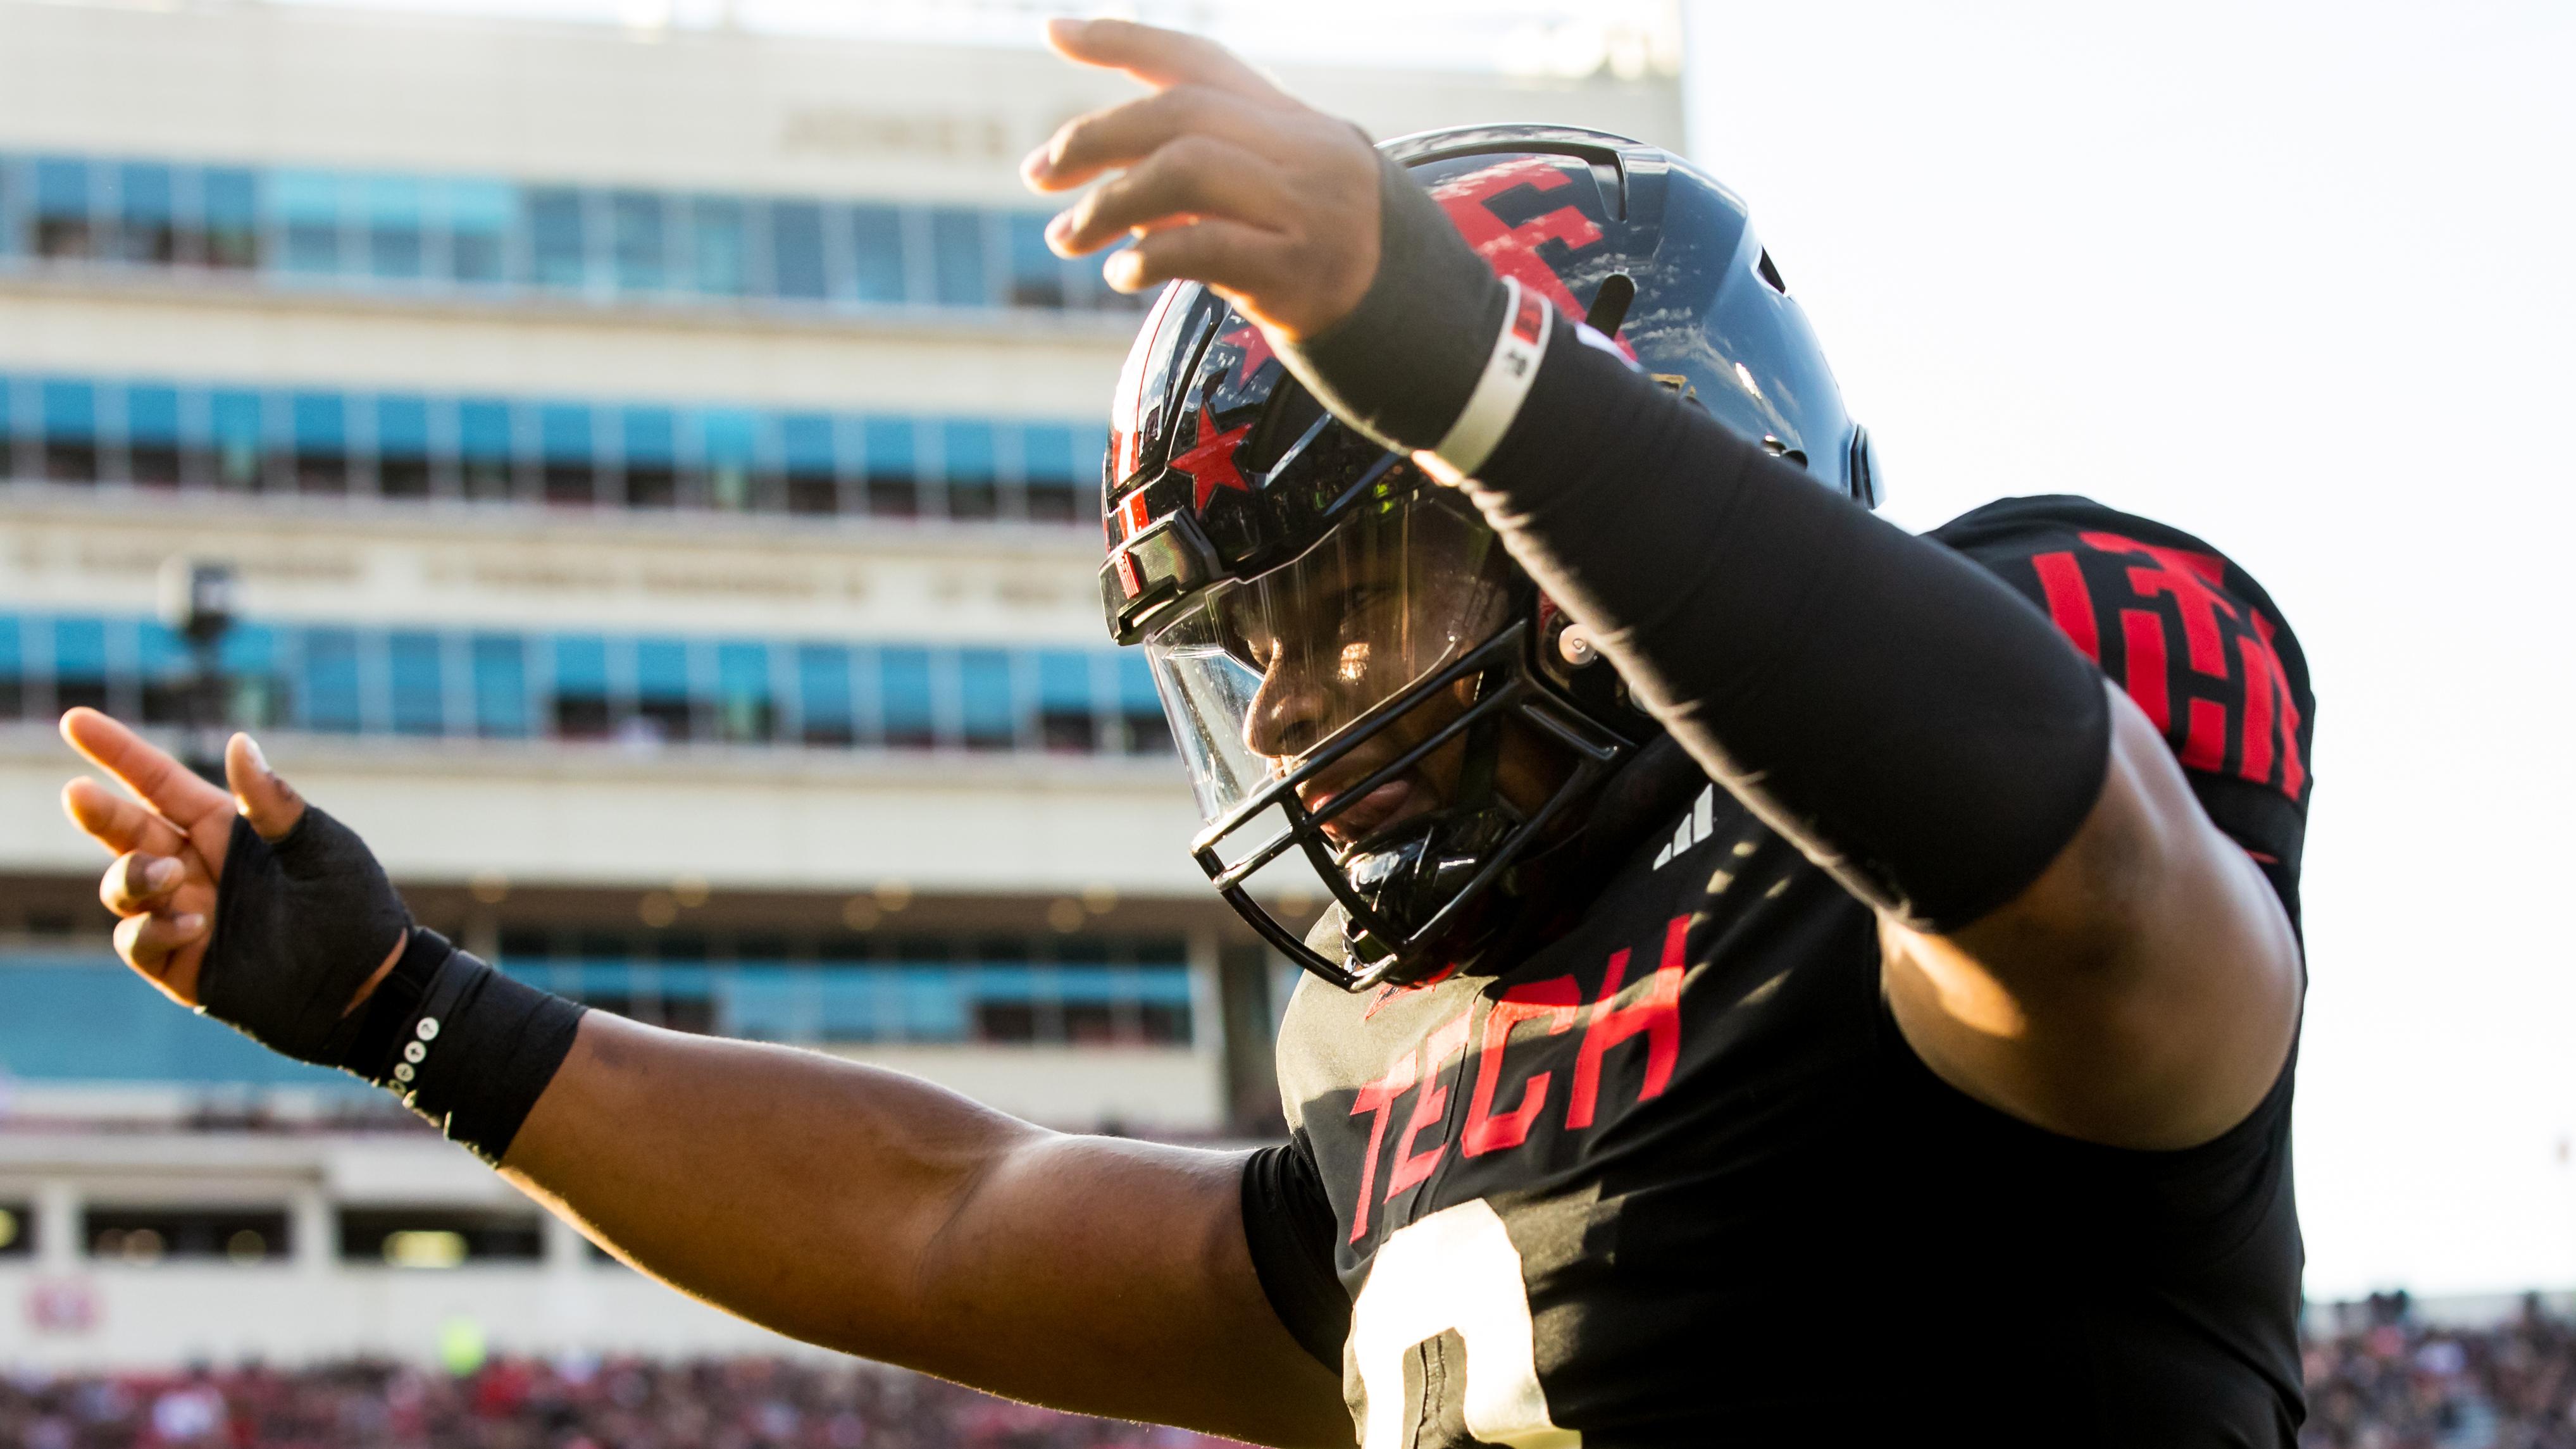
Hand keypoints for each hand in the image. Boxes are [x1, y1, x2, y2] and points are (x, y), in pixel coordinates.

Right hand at [59, 709, 397, 1015]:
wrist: (372, 982)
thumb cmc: (353, 903)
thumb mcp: (319, 844)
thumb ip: (272, 802)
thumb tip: (239, 742)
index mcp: (224, 829)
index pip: (159, 784)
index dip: (117, 752)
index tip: (75, 720)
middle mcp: (196, 868)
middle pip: (127, 831)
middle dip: (99, 811)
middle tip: (79, 793)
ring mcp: (185, 915)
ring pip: (122, 886)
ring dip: (131, 875)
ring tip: (169, 874)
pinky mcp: (184, 965)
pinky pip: (139, 942)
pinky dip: (152, 929)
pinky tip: (193, 922)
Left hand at [1024, 18, 1381, 338]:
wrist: (1429, 332)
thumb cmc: (1335, 264)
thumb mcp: (1281, 199)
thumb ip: (1211, 175)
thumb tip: (1110, 177)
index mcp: (1296, 123)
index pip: (1199, 60)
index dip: (1121, 39)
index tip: (1050, 31)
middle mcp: (1306, 152)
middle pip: (1178, 113)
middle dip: (1093, 139)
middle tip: (1038, 175)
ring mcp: (1308, 211)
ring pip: (1185, 169)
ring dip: (1109, 202)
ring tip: (1067, 237)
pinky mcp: (1302, 274)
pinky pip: (1206, 246)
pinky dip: (1149, 255)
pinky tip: (1121, 273)